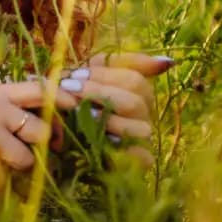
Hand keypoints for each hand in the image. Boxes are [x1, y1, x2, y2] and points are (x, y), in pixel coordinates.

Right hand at [0, 81, 81, 180]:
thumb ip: (9, 112)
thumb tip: (50, 126)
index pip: (38, 88)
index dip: (62, 96)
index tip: (77, 105)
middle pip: (43, 128)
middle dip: (45, 146)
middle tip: (42, 153)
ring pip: (28, 157)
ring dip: (19, 167)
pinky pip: (9, 175)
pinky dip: (1, 182)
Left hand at [55, 51, 174, 168]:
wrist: (52, 129)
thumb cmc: (71, 95)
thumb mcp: (87, 71)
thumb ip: (114, 61)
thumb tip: (169, 62)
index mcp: (135, 89)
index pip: (135, 78)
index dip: (104, 76)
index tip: (76, 75)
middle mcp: (143, 112)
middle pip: (136, 101)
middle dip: (100, 93)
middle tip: (70, 90)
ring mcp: (142, 136)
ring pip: (141, 128)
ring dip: (110, 120)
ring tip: (84, 115)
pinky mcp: (138, 159)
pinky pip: (142, 156)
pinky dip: (121, 148)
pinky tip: (99, 139)